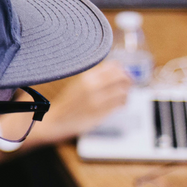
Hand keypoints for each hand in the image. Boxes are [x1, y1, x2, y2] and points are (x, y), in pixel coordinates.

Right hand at [0, 61, 131, 149]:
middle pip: (121, 78)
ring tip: (124, 94)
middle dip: (128, 80)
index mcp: (86, 76)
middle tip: (130, 82)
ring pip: (123, 92)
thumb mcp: (80, 83)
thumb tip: (117, 68)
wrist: (57, 119)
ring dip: (127, 92)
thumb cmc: (70, 101)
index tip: (124, 73)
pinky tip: (121, 103)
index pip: (113, 67)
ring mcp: (97, 101)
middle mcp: (92, 86)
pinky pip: (119, 105)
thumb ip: (97, 76)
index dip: (122, 70)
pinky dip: (124, 102)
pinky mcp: (100, 113)